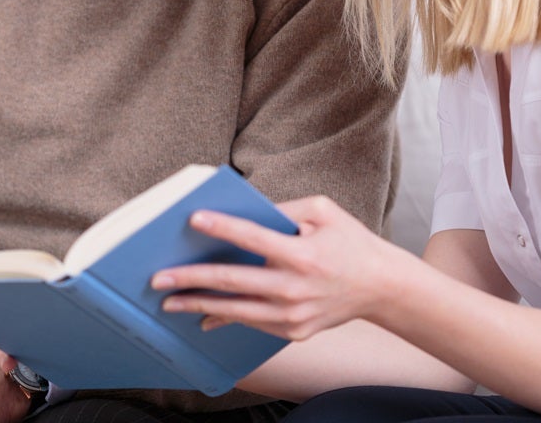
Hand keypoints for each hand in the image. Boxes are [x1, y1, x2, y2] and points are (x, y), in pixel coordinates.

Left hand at [152, 195, 404, 340]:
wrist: (382, 287)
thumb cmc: (350, 241)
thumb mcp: (323, 211)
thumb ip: (283, 209)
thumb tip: (243, 213)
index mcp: (303, 252)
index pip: (253, 237)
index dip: (222, 227)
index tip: (193, 219)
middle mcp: (295, 287)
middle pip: (234, 282)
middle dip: (192, 279)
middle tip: (159, 277)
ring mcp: (294, 314)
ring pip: (236, 310)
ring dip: (199, 305)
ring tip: (169, 300)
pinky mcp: (294, 331)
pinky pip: (252, 324)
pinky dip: (225, 319)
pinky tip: (202, 314)